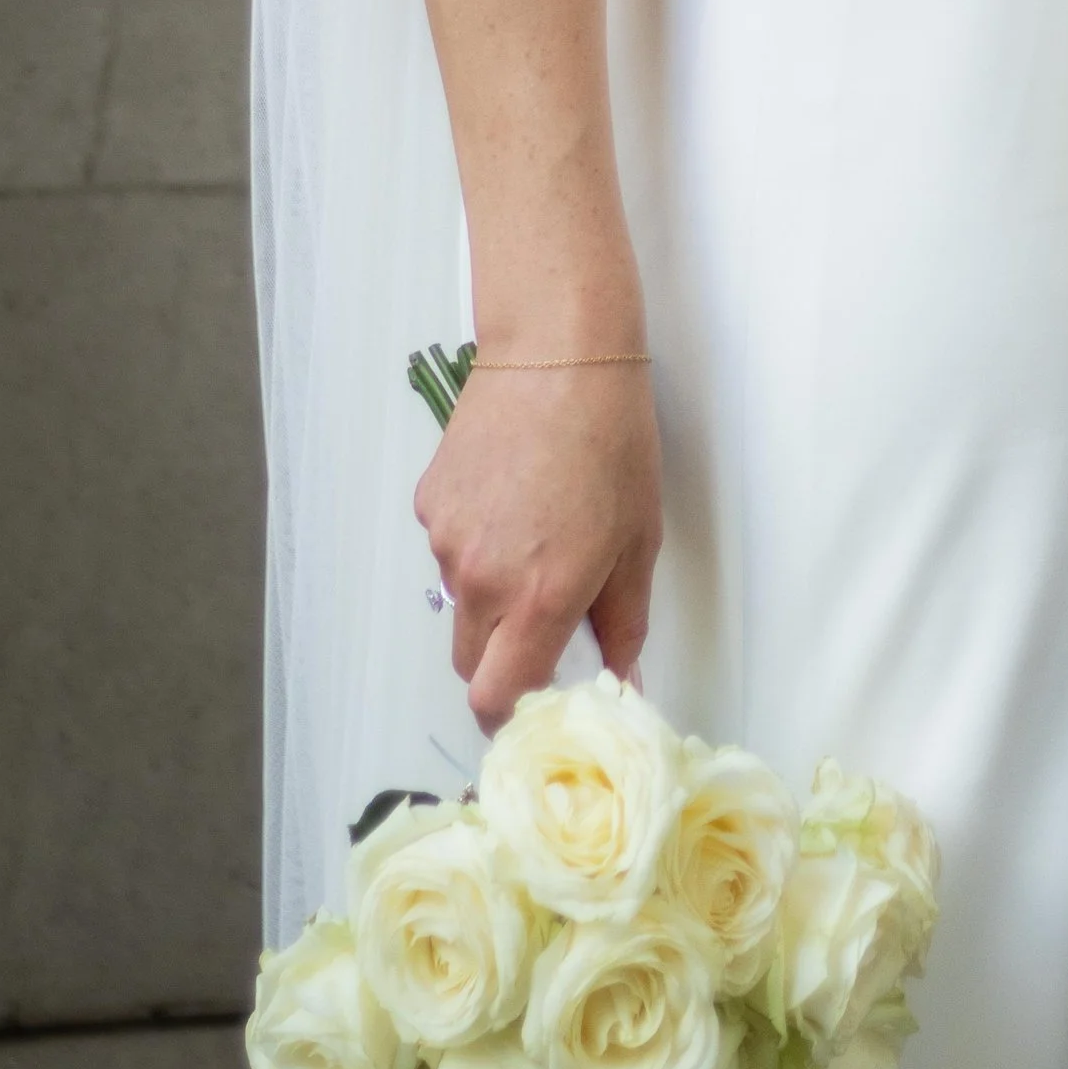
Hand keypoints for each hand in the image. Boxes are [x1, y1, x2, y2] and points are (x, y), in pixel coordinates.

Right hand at [416, 361, 661, 735]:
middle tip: (546, 617)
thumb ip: (625, 625)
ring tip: (537, 528)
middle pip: (471, 662)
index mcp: (539, 597)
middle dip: (504, 657)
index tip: (538, 704)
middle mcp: (482, 579)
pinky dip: (475, 541)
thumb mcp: (638, 540)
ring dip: (492, 592)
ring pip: (461, 601)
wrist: (558, 352)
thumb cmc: (613, 441)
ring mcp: (446, 540)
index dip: (514, 716)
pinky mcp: (429, 502)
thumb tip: (624, 685)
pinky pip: (449, 548)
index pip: (496, 699)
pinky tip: (511, 492)